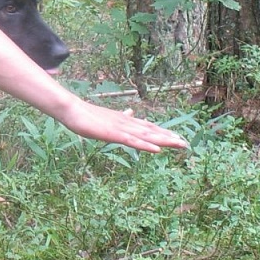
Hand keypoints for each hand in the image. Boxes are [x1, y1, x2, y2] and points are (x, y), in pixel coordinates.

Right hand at [59, 102, 187, 152]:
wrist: (73, 110)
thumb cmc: (86, 115)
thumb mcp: (107, 117)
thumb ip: (120, 117)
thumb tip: (132, 112)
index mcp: (126, 121)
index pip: (148, 127)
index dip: (163, 132)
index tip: (177, 137)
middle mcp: (127, 123)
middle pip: (152, 131)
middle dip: (169, 137)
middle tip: (186, 144)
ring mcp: (121, 128)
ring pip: (147, 136)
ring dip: (164, 140)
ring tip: (179, 144)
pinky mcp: (114, 134)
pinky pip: (133, 141)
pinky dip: (146, 145)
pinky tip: (157, 149)